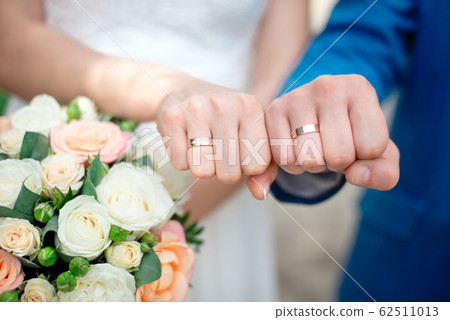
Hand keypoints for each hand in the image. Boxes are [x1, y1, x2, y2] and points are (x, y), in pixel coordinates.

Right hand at [157, 78, 270, 182]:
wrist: (186, 91)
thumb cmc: (226, 120)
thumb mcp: (252, 135)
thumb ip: (265, 168)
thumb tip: (259, 194)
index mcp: (251, 108)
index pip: (256, 165)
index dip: (246, 168)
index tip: (240, 153)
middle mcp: (225, 105)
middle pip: (229, 173)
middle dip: (224, 172)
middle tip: (218, 153)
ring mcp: (196, 108)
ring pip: (202, 171)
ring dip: (203, 168)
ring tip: (203, 148)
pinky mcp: (171, 116)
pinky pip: (179, 163)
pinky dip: (183, 161)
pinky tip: (186, 143)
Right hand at [248, 74, 399, 198]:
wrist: (313, 113)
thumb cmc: (349, 133)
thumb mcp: (376, 151)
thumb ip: (384, 171)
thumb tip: (357, 177)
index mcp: (360, 89)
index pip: (372, 146)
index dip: (365, 157)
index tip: (357, 142)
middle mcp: (328, 86)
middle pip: (339, 156)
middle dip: (338, 163)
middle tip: (333, 147)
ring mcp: (297, 97)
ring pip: (310, 159)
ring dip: (314, 165)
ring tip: (315, 147)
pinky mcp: (273, 111)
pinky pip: (285, 158)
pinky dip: (293, 165)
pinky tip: (296, 148)